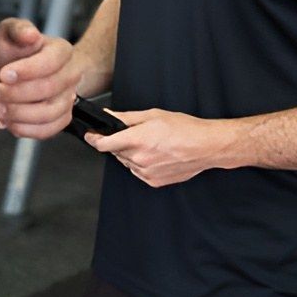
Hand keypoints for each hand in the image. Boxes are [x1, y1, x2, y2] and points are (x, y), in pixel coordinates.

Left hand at [0, 19, 78, 139]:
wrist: (5, 73)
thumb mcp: (9, 32)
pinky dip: (23, 129)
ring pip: (49, 114)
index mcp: (62, 51)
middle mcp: (70, 75)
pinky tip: (6, 120)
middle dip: (16, 94)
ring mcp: (67, 99)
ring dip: (18, 114)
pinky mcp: (60, 118)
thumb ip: (18, 29)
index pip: (51, 62)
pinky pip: (47, 130)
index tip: (3, 74)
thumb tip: (31, 35)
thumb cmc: (11, 51)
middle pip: (49, 89)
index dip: (27, 71)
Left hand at [86, 108, 233, 186]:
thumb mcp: (152, 115)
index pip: (103, 144)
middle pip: (115, 152)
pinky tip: (156, 155)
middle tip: (136, 135)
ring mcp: (146, 172)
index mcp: (136, 140)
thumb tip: (109, 116)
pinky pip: (138, 171)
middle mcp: (139, 158)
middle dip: (119, 143)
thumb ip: (126, 118)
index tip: (90, 135)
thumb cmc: (184, 129)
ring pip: (126, 162)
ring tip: (151, 144)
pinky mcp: (153, 181)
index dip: (94, 138)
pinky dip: (141, 163)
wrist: (206, 146)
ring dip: (131, 153)